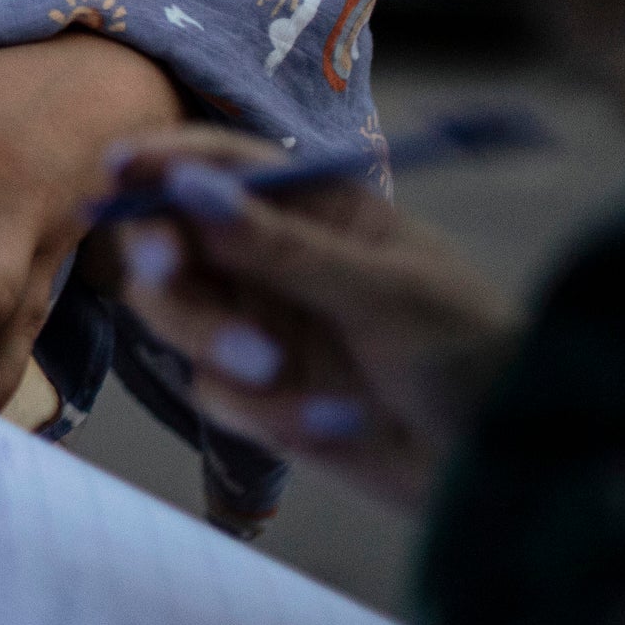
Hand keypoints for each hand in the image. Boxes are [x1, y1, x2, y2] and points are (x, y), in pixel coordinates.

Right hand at [94, 126, 518, 511]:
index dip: (161, 161)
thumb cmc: (469, 350)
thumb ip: (281, 246)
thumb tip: (189, 188)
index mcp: (311, 206)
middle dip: (164, 258)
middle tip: (168, 270)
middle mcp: (270, 258)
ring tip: (275, 371)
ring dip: (211, 339)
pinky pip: (216, 393)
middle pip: (169, 239)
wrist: (505, 463)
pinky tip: (337, 426)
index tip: (119, 170)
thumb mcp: (384, 291)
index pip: (219, 165)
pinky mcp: (257, 396)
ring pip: (174, 316)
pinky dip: (264, 411)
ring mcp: (258, 325)